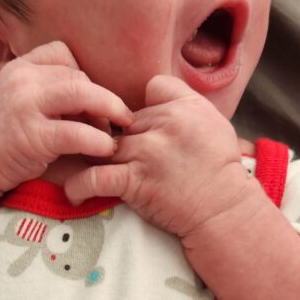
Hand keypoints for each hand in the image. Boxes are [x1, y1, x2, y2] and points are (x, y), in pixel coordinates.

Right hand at [0, 41, 133, 194]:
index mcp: (21, 66)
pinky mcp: (32, 136)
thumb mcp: (26, 98)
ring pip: (80, 94)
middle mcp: (21, 79)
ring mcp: (25, 105)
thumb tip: (101, 90)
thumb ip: (53, 87)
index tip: (92, 100)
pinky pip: (76, 133)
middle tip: (121, 118)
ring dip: (108, 112)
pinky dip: (98, 140)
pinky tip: (105, 149)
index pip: (63, 53)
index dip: (85, 75)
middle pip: (78, 76)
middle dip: (105, 99)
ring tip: (116, 133)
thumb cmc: (12, 133)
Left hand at [64, 75, 251, 237]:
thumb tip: (157, 97)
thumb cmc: (221, 172)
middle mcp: (164, 124)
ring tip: (80, 169)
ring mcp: (147, 152)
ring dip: (92, 157)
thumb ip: (187, 105)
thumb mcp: (214, 124)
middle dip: (118, 137)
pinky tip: (76, 194)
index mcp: (184, 106)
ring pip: (103, 144)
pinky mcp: (135, 181)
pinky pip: (94, 178)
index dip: (146, 107)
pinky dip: (79, 186)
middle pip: (123, 121)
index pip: (151, 88)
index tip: (144, 127)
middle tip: (106, 154)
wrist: (224, 211)